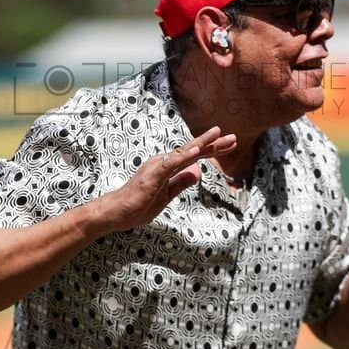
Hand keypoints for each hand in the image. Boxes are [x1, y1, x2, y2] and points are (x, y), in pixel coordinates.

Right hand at [96, 126, 236, 233]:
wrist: (115, 213)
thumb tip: (198, 172)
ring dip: (201, 144)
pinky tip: (196, 151)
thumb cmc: (137, 205)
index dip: (211, 150)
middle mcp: (162, 162)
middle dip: (213, 144)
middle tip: (234, 138)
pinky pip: (170, 164)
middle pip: (192, 151)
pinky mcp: (152, 176)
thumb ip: (181, 183)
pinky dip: (183, 157)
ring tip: (218, 134)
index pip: (193, 156)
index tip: (230, 144)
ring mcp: (157, 167)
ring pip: (183, 153)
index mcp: (166, 167)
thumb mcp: (167, 196)